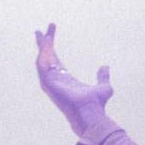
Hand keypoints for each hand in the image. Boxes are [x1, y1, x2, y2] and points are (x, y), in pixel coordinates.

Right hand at [34, 22, 112, 136]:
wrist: (90, 112)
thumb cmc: (96, 104)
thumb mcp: (104, 87)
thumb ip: (103, 77)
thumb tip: (105, 67)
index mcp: (65, 80)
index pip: (56, 61)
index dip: (52, 49)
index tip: (50, 36)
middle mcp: (56, 80)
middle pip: (47, 58)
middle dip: (43, 44)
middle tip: (39, 31)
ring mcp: (50, 81)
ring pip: (43, 59)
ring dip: (43, 45)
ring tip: (43, 32)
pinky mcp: (48, 81)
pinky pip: (43, 63)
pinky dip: (44, 51)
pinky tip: (48, 40)